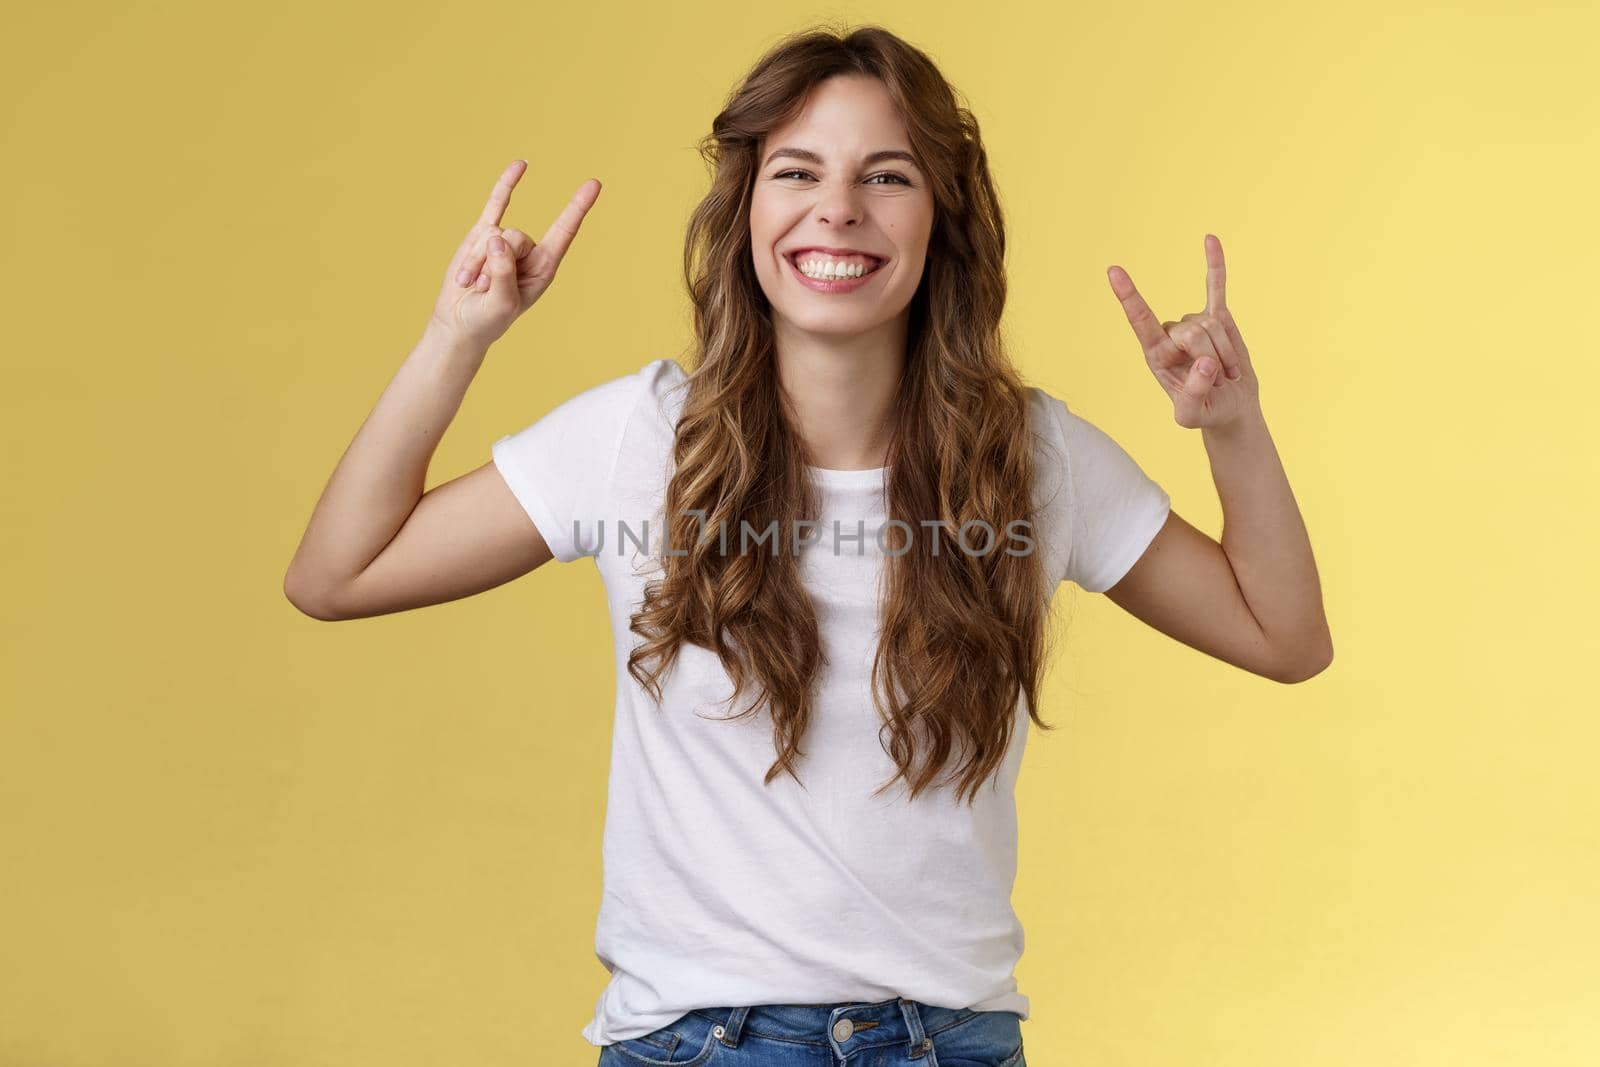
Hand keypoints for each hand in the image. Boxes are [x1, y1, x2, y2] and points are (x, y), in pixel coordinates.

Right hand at [428, 160, 601, 348]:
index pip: (564, 232)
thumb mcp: (500, 304)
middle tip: (483, 289)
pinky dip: (506, 185)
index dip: (577, 208)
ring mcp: (506, 240)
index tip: (594, 183)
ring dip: (475, 261)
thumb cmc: (488, 320)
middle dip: (493, 263)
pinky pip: (496, 204)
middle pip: (515, 236)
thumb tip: (498, 238)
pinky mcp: (483, 234)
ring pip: (492, 232)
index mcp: (544, 268)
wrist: (460, 321)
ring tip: (472, 284)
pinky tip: (521, 165)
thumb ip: (503, 274)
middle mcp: (530, 251)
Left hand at [1107, 234, 1260, 429]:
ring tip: (1225, 373)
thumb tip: (1204, 362)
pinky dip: (1215, 264)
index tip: (1114, 270)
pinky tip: (1210, 239)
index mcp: (1156, 355)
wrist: (1231, 406)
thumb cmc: (1207, 411)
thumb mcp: (1193, 417)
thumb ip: (1193, 396)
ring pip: (1213, 323)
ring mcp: (1194, 323)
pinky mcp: (1217, 316)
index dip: (1129, 296)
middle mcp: (1171, 334)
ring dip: (1227, 352)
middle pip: (1193, 331)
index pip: (1140, 321)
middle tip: (1217, 380)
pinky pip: (1216, 287)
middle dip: (1211, 356)